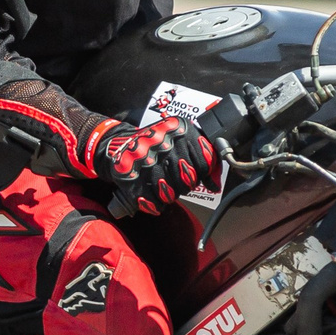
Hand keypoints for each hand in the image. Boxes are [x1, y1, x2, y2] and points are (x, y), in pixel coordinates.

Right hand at [91, 115, 218, 215]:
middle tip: (175, 179)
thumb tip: (216, 185)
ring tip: (163, 185)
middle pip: (188, 181)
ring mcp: (146, 161)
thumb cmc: (156, 144)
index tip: (194, 174)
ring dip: (168, 195)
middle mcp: (164, 143)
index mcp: (180, 130)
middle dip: (184, 185)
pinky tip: (154, 195)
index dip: (201, 174)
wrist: (119, 143)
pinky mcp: (132, 177)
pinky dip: (156, 204)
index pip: (204, 164)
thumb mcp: (181, 140)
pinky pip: (154, 202)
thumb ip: (203, 157)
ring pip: (171, 194)